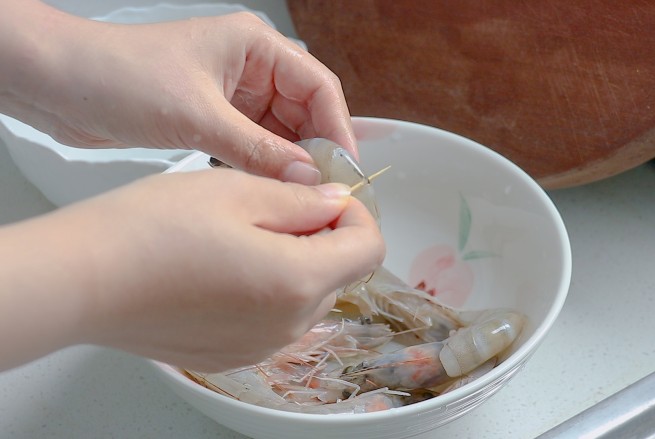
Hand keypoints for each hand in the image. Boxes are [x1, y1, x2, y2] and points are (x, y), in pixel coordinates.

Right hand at [0, 170, 383, 370]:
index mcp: (299, 281)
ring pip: (307, 298)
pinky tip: (222, 267)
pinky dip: (266, 291)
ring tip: (242, 236)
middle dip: (322, 237)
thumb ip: (303, 199)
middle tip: (276, 207)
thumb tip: (338, 203)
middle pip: (339, 274)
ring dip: (294, 264)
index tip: (323, 196)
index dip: (355, 214)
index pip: (369, 247)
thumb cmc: (152, 229)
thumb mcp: (239, 191)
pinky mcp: (231, 356)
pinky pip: (273, 320)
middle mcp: (288, 326)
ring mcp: (259, 347)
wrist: (83, 280)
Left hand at [1, 1, 355, 183]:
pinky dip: (261, 168)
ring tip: (295, 197)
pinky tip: (264, 190)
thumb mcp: (196, 117)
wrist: (56, 85)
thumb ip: (258, 150)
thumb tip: (306, 178)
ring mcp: (231, 95)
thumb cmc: (115, 75)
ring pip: (280, 134)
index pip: (318, 86)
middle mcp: (248, 68)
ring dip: (287, 164)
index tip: (345, 168)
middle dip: (313, 151)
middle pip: (305, 113)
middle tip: (321, 192)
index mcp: (254, 47)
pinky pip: (254, 146)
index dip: (337, 128)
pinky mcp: (213, 119)